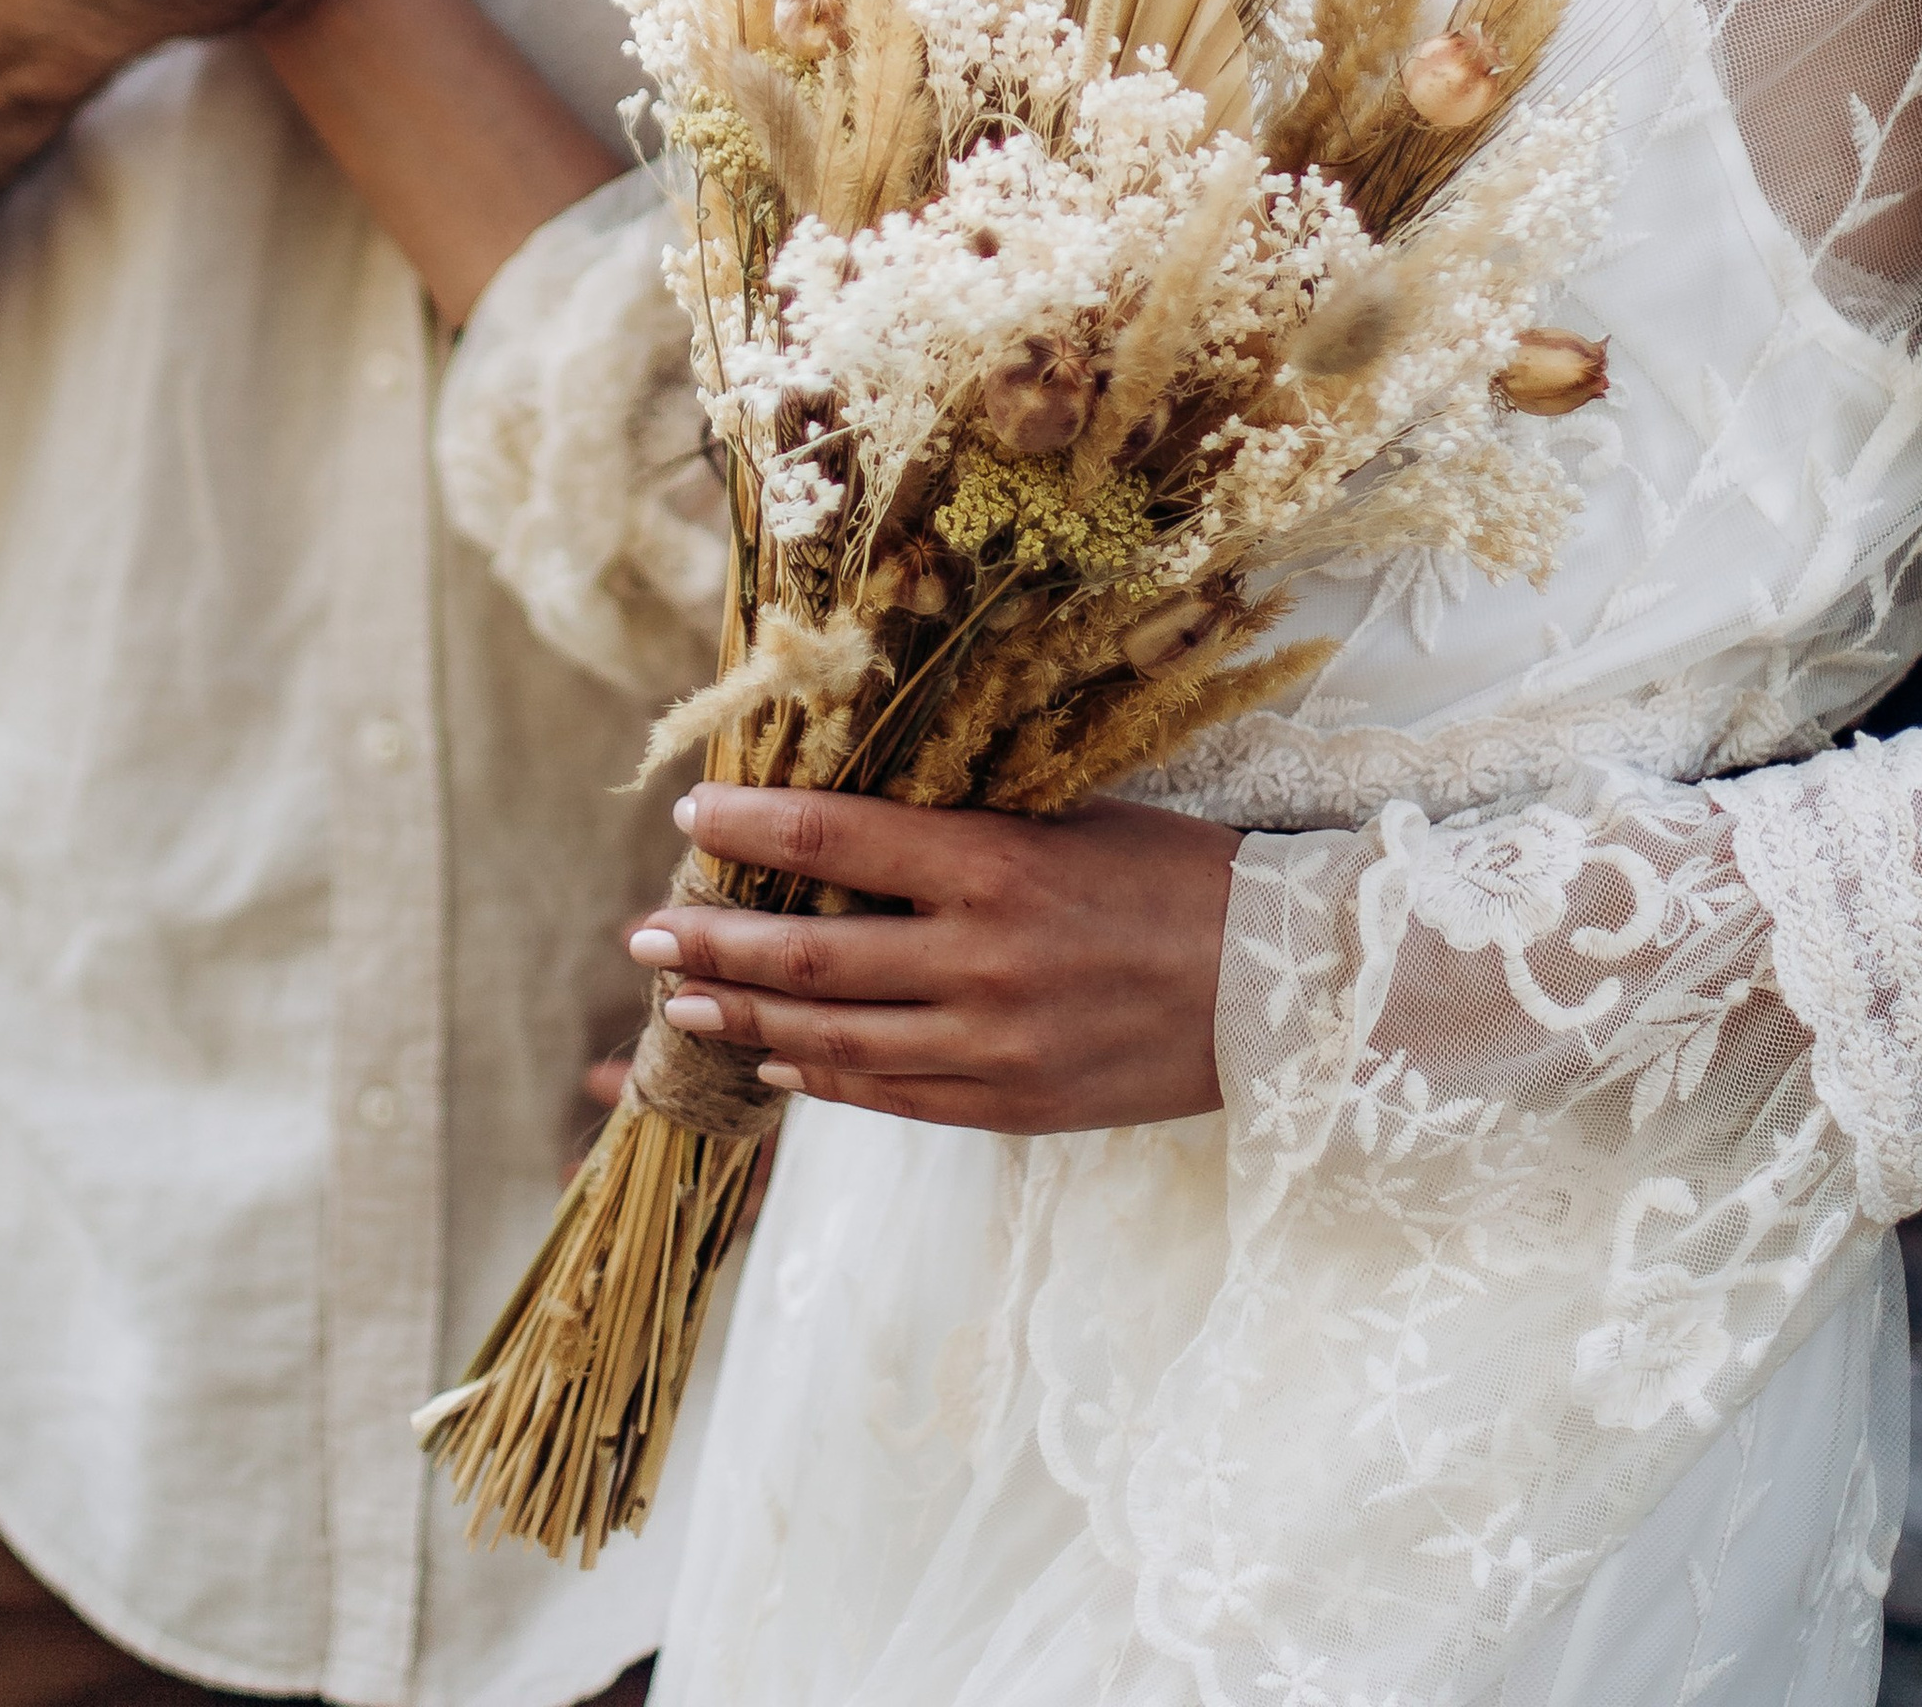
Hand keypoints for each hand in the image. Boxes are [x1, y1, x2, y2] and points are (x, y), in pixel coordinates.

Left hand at [628, 784, 1243, 1134]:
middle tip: (639, 935)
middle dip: (709, 945)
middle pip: (807, 958)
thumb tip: (852, 819)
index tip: (688, 815)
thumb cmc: (1176, 878)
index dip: (747, 830)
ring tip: (678, 1006)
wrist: (1282, 990)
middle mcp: (981, 960)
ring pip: (832, 1040)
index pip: (834, 842)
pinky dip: (823, 1079)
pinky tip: (775, 1063)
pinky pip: (891, 1096)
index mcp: (996, 865)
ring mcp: (992, 1047)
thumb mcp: (1070, 820)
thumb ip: (965, 828)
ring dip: (743, 1022)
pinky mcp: (1011, 1106)